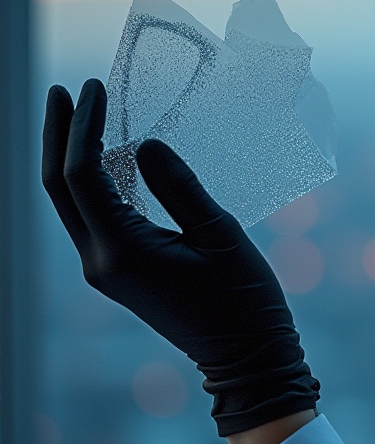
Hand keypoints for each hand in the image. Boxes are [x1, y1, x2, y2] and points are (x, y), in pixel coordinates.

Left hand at [41, 79, 318, 435]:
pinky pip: (92, 218)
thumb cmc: (244, 300)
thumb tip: (144, 144)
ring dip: (72, 157)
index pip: (82, 177)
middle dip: (58, 136)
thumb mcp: (221, 235)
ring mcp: (105, 270)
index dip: (84, 127)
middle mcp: (100, 262)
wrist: (248, 357)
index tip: (94, 87)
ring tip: (80, 113)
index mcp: (122, 252)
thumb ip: (180, 187)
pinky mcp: (118, 272)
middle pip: (58, 189)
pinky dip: (93, 182)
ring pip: (70, 203)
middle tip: (63, 90)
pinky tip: (109, 158)